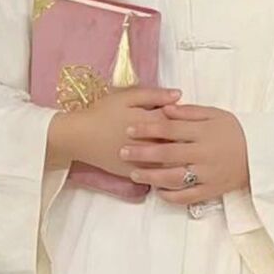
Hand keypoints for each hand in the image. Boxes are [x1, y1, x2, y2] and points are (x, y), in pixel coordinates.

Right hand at [45, 86, 181, 176]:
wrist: (78, 136)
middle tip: (194, 138)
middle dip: (188, 141)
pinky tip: (175, 170)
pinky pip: (156, 178)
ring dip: (181, 159)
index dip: (188, 119)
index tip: (193, 118)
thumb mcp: (127, 97)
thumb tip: (179, 95)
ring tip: (188, 154)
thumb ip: (154, 95)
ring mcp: (141, 162)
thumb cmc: (103, 112)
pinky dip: (167, 174)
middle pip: (177, 144)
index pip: (178, 121)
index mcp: (149, 122)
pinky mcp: (134, 174)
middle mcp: (148, 144)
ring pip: (170, 164)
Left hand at [120, 103, 249, 205]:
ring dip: (151, 176)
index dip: (148, 129)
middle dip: (142, 153)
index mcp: (204, 132)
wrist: (261, 154)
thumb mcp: (215, 114)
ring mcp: (207, 174)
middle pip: (167, 154)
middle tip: (122, 152)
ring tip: (134, 173)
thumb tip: (164, 109)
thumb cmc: (235, 130)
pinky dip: (170, 196)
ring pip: (174, 178)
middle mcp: (204, 154)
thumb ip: (189, 112)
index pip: (170, 130)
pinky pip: (187, 197)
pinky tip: (156, 191)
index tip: (130, 129)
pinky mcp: (211, 191)